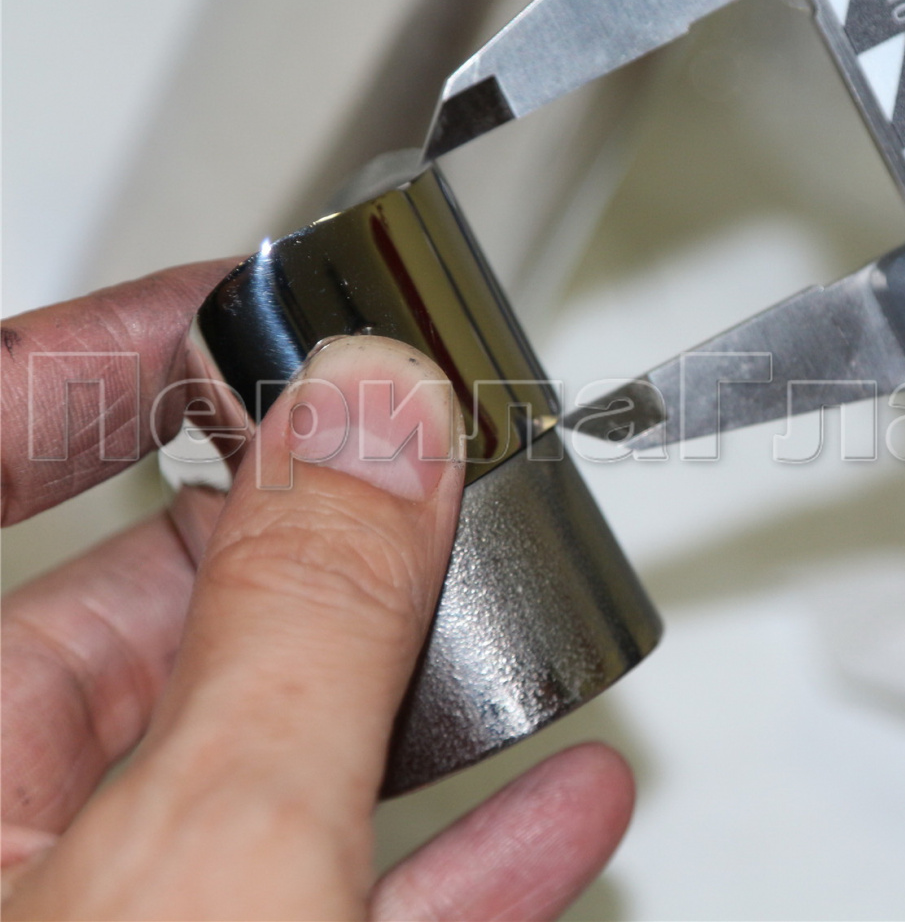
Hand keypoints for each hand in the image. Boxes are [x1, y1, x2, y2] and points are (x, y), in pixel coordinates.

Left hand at [1, 264, 632, 918]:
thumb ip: (306, 619)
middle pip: (136, 628)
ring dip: (411, 701)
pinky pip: (327, 898)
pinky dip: (445, 855)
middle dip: (303, 544)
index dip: (86, 364)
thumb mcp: (219, 849)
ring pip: (250, 775)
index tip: (221, 306)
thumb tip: (373, 419)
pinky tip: (554, 805)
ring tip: (519, 616)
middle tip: (416, 468)